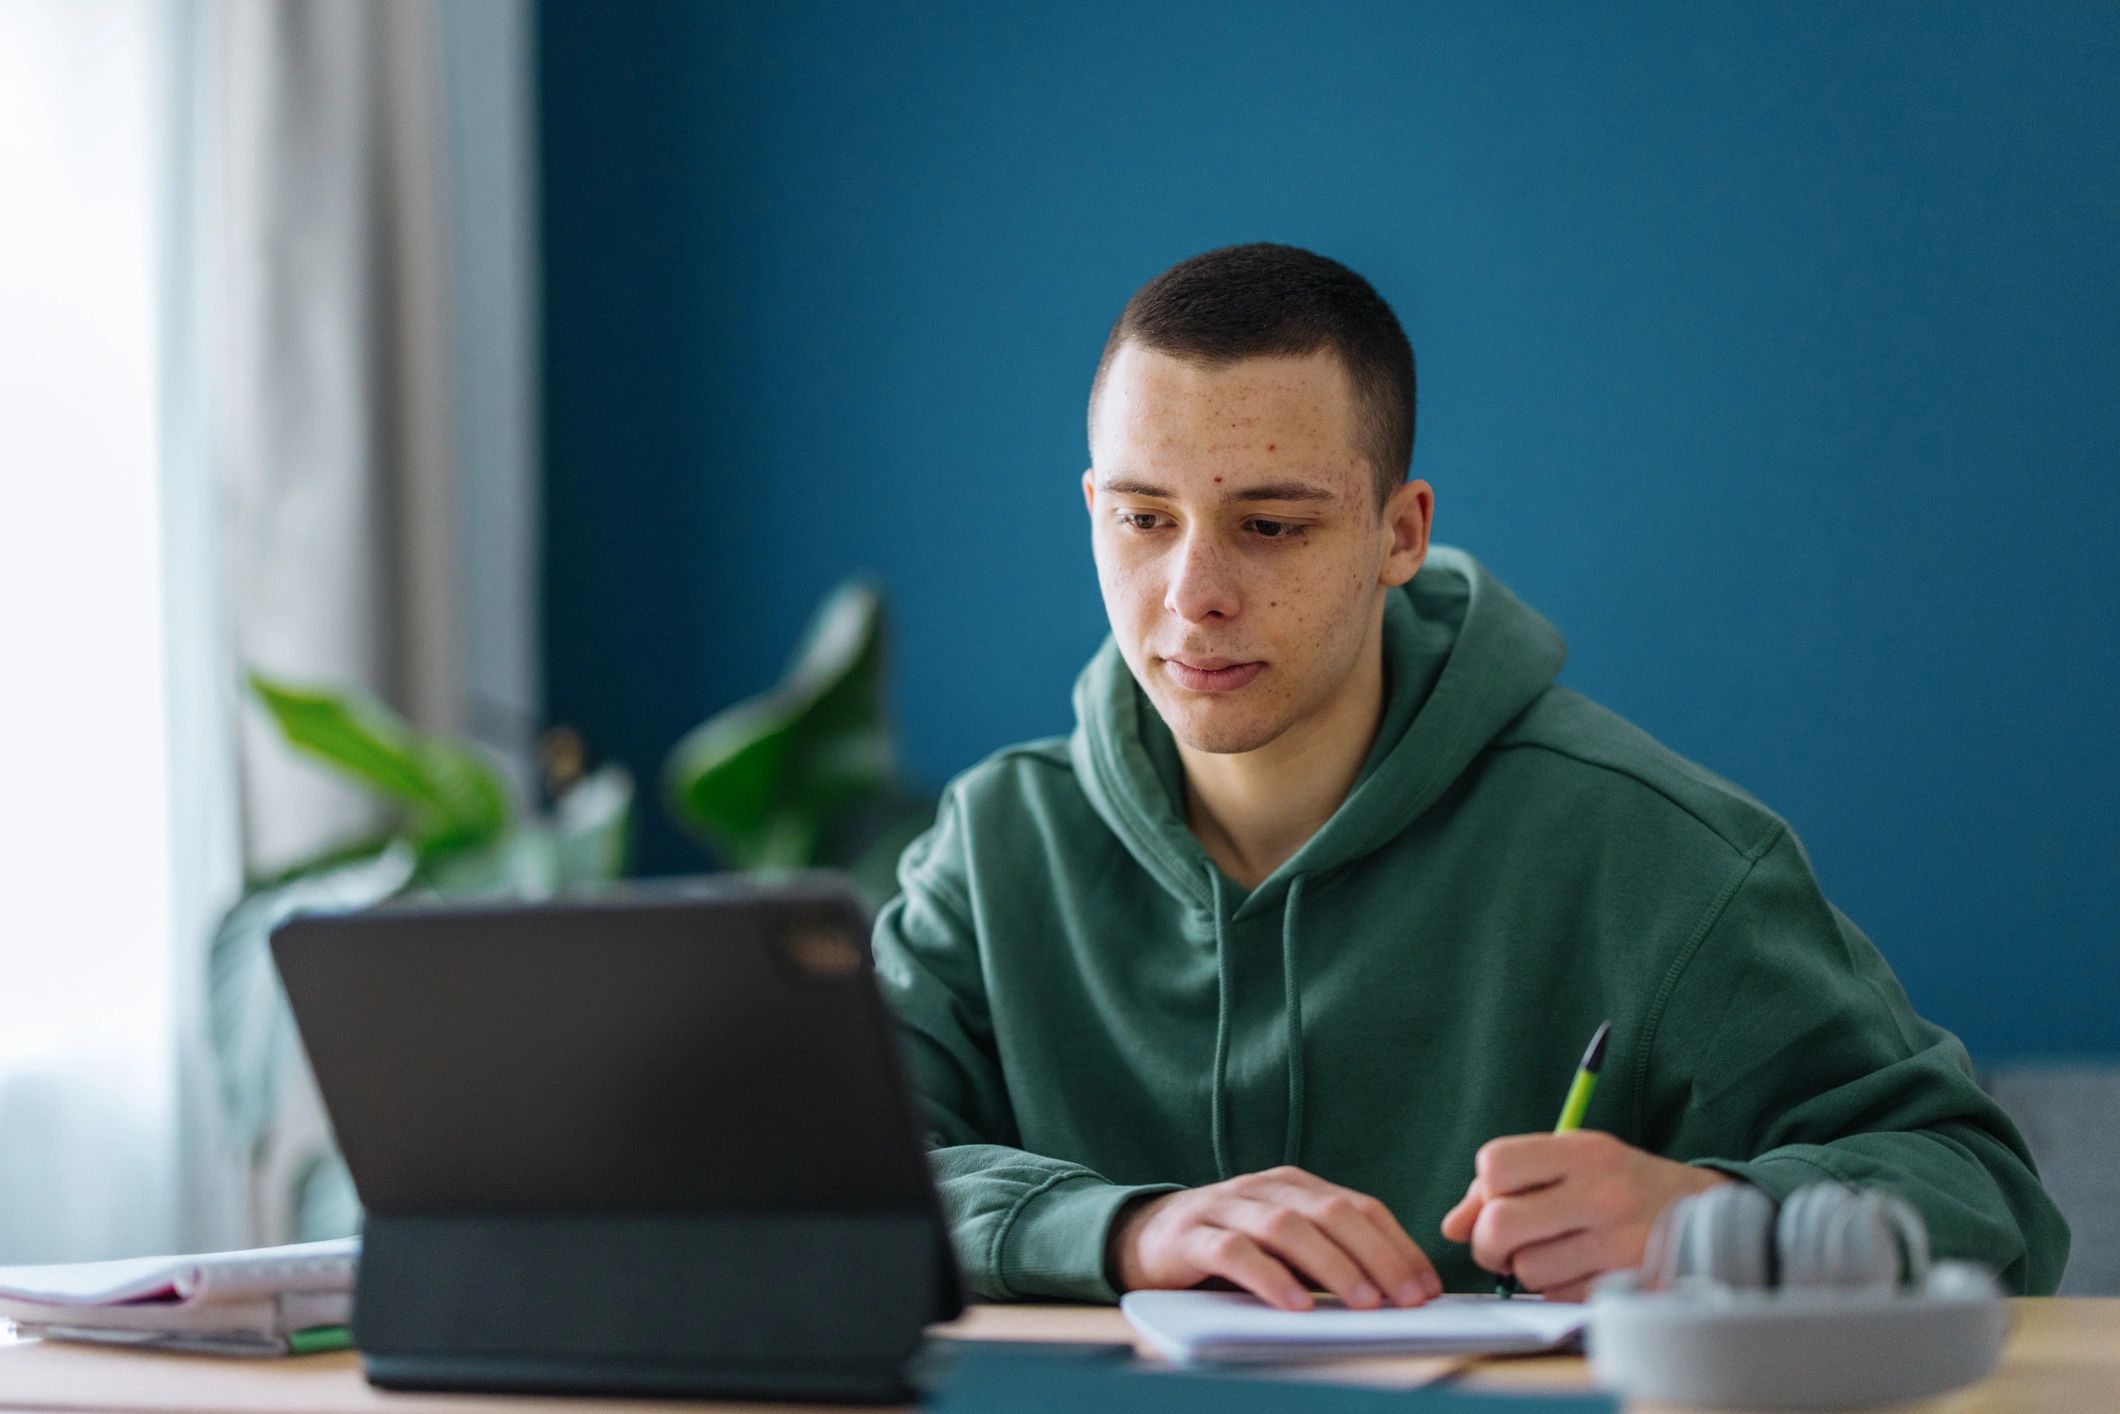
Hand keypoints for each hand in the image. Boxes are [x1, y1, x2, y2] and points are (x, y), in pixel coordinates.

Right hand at [1108, 1165, 1442, 1311]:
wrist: (1142, 1238)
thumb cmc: (1227, 1247)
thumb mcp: (1282, 1243)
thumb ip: (1325, 1253)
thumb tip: (1392, 1291)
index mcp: (1295, 1185)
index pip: (1360, 1207)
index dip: (1398, 1245)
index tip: (1427, 1287)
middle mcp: (1264, 1187)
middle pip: (1331, 1213)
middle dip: (1378, 1256)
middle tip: (1407, 1299)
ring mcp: (1224, 1207)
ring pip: (1287, 1228)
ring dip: (1332, 1266)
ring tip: (1363, 1303)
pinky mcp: (1190, 1236)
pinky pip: (1234, 1252)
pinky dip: (1269, 1277)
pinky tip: (1295, 1304)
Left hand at [1439, 1131, 1732, 1301]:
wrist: (1705, 1216)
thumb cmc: (1621, 1184)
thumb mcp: (1573, 1161)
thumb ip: (1508, 1183)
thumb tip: (1452, 1227)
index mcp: (1584, 1152)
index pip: (1496, 1164)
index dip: (1486, 1186)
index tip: (1502, 1196)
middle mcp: (1602, 1194)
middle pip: (1500, 1225)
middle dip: (1488, 1241)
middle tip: (1503, 1244)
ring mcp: (1618, 1244)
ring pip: (1526, 1270)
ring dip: (1526, 1269)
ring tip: (1553, 1254)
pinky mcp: (1628, 1285)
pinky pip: (1558, 1297)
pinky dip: (1557, 1290)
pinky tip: (1579, 1271)